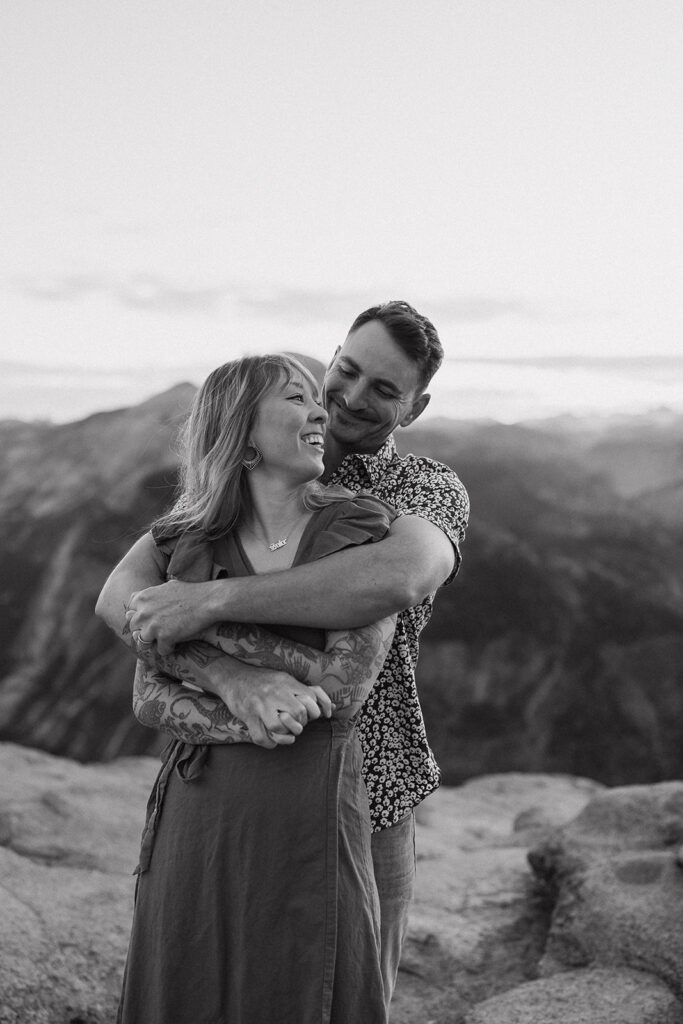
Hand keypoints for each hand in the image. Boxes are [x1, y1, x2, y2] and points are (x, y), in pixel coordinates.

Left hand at [126, 580, 218, 653]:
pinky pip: (161, 650)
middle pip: (134, 627)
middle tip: (158, 631)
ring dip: (153, 641)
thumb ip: (154, 594)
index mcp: (143, 597)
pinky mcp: (164, 638)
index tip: (150, 618)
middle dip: (144, 629)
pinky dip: (169, 648)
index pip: (129, 609)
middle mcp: (144, 612)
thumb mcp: (168, 586)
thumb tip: (147, 597)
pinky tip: (177, 643)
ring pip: (143, 641)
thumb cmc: (192, 592)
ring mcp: (152, 626)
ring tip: (165, 639)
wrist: (209, 600)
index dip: (140, 615)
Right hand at [217, 669, 333, 748]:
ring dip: (286, 735)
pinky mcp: (248, 716)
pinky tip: (273, 741)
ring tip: (287, 733)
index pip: (311, 697)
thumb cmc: (263, 680)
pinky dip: (270, 744)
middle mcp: (275, 692)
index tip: (314, 716)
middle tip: (297, 724)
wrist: (233, 677)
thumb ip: (307, 691)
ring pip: (281, 726)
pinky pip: (262, 737)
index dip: (316, 711)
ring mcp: (260, 704)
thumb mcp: (285, 679)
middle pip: (298, 713)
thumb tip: (331, 708)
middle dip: (301, 723)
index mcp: (286, 682)